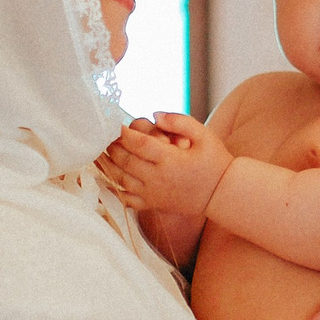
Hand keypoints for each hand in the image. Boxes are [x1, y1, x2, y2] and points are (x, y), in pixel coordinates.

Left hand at [97, 113, 232, 217]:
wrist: (223, 194)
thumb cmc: (215, 162)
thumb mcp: (204, 135)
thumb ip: (180, 122)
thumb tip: (155, 116)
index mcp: (169, 159)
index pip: (138, 143)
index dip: (122, 132)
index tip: (112, 122)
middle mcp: (157, 178)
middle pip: (124, 160)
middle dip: (111, 146)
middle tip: (102, 135)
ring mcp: (153, 193)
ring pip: (121, 179)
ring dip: (107, 165)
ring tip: (97, 152)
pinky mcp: (153, 204)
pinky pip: (127, 199)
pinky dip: (113, 190)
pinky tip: (104, 179)